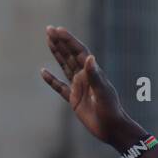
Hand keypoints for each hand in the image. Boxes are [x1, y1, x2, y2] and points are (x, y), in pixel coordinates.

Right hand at [40, 26, 137, 147]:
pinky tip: (43, 72)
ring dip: (57, 54)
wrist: (113, 129)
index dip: (69, 40)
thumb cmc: (111, 111)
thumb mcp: (102, 92)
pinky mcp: (74, 100)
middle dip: (60, 42)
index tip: (58, 30)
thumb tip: (89, 57)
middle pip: (70, 56)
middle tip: (49, 29)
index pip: (79, 52)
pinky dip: (51, 80)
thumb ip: (95, 76)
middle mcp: (85, 77)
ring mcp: (79, 88)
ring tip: (48, 40)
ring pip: (65, 67)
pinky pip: (60, 87)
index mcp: (92, 73)